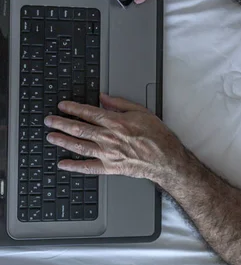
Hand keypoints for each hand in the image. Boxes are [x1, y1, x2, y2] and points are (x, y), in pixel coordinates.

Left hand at [44, 94, 185, 181]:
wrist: (166, 159)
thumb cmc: (158, 136)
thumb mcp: (142, 112)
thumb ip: (121, 104)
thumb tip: (104, 98)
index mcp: (116, 122)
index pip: (89, 113)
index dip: (73, 108)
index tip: (62, 106)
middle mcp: (109, 137)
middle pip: (79, 128)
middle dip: (61, 123)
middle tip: (49, 120)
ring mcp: (108, 154)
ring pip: (79, 146)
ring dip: (62, 141)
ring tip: (51, 137)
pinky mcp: (110, 167)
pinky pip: (88, 167)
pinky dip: (73, 166)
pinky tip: (63, 164)